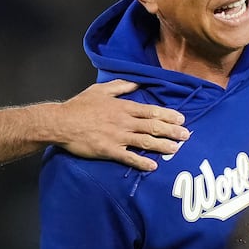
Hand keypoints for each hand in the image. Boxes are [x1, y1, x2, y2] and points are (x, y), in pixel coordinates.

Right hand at [59, 80, 189, 171]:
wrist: (61, 122)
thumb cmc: (79, 106)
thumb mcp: (100, 90)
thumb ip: (120, 86)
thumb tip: (136, 82)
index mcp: (123, 107)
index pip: (151, 111)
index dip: (168, 116)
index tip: (182, 120)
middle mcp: (124, 121)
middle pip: (153, 126)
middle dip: (172, 131)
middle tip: (187, 136)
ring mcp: (117, 137)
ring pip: (146, 141)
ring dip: (163, 146)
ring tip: (176, 150)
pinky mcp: (109, 151)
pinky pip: (129, 157)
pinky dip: (142, 162)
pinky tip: (153, 166)